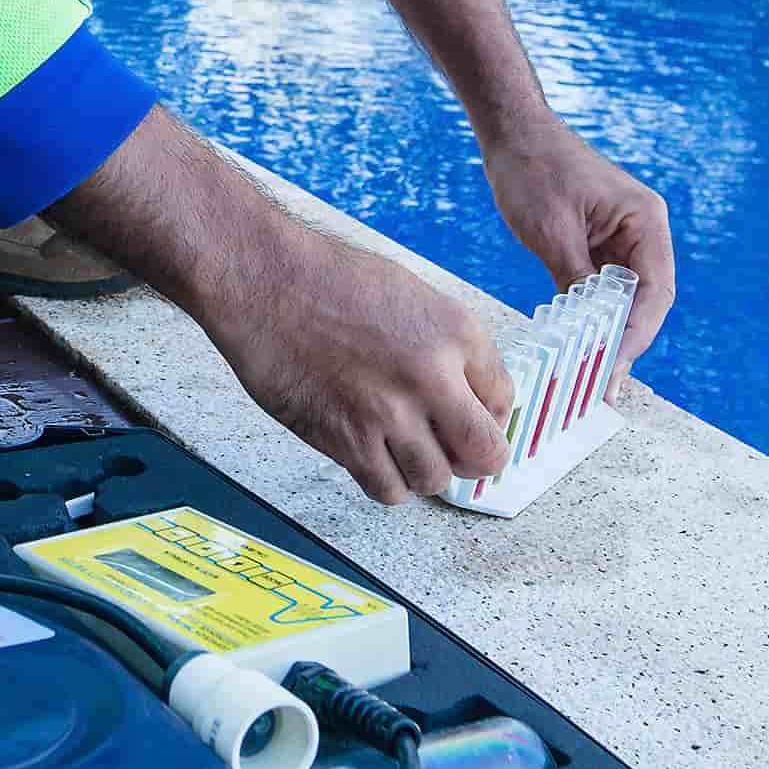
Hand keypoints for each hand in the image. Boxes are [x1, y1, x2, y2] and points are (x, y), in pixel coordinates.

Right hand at [204, 215, 514, 506]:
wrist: (264, 281)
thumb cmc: (327, 279)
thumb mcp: (410, 295)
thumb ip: (445, 347)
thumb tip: (463, 395)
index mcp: (457, 332)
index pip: (504, 401)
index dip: (487, 417)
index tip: (469, 420)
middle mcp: (433, 377)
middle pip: (484, 455)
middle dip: (472, 459)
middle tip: (450, 449)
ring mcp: (390, 413)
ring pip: (436, 481)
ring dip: (423, 470)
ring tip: (400, 446)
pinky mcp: (348, 440)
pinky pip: (388, 490)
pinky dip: (385, 481)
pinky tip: (371, 455)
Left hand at [480, 111, 674, 372]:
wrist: (512, 131)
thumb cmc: (533, 170)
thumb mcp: (552, 232)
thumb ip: (577, 280)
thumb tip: (591, 330)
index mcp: (646, 222)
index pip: (654, 292)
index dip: (636, 335)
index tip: (613, 368)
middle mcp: (643, 230)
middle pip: (646, 300)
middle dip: (627, 342)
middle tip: (604, 384)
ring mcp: (623, 236)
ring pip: (627, 297)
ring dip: (611, 332)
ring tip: (593, 375)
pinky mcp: (600, 241)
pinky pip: (605, 286)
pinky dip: (594, 314)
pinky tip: (580, 344)